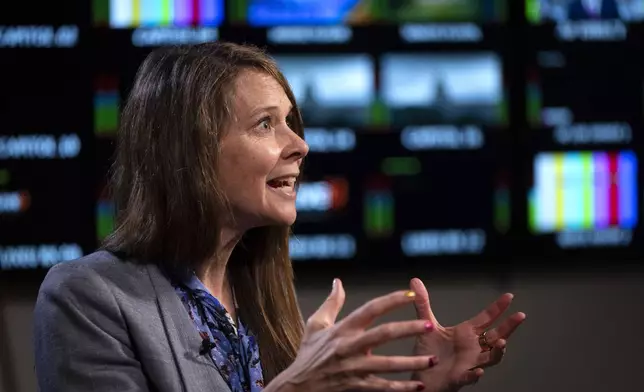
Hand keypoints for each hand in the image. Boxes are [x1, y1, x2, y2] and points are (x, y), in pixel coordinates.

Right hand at [269, 279, 437, 391]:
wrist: (297, 387)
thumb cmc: (307, 355)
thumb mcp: (316, 325)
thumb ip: (332, 303)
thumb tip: (338, 282)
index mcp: (343, 329)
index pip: (371, 309)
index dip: (391, 300)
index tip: (411, 294)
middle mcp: (349, 347)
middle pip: (383, 334)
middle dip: (409, 329)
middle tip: (431, 326)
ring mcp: (353, 368)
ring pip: (387, 364)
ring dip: (412, 363)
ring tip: (433, 361)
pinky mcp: (356, 386)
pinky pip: (382, 387)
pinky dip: (400, 388)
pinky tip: (418, 386)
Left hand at [409, 278, 525, 391]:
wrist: (422, 376)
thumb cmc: (429, 352)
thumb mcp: (426, 324)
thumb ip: (423, 304)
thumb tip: (415, 281)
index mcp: (466, 333)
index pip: (486, 318)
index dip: (498, 308)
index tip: (510, 296)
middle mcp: (472, 347)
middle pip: (496, 336)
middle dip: (509, 327)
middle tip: (520, 315)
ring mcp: (469, 363)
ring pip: (490, 358)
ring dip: (497, 352)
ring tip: (502, 343)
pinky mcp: (460, 378)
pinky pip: (470, 377)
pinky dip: (475, 375)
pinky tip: (479, 371)